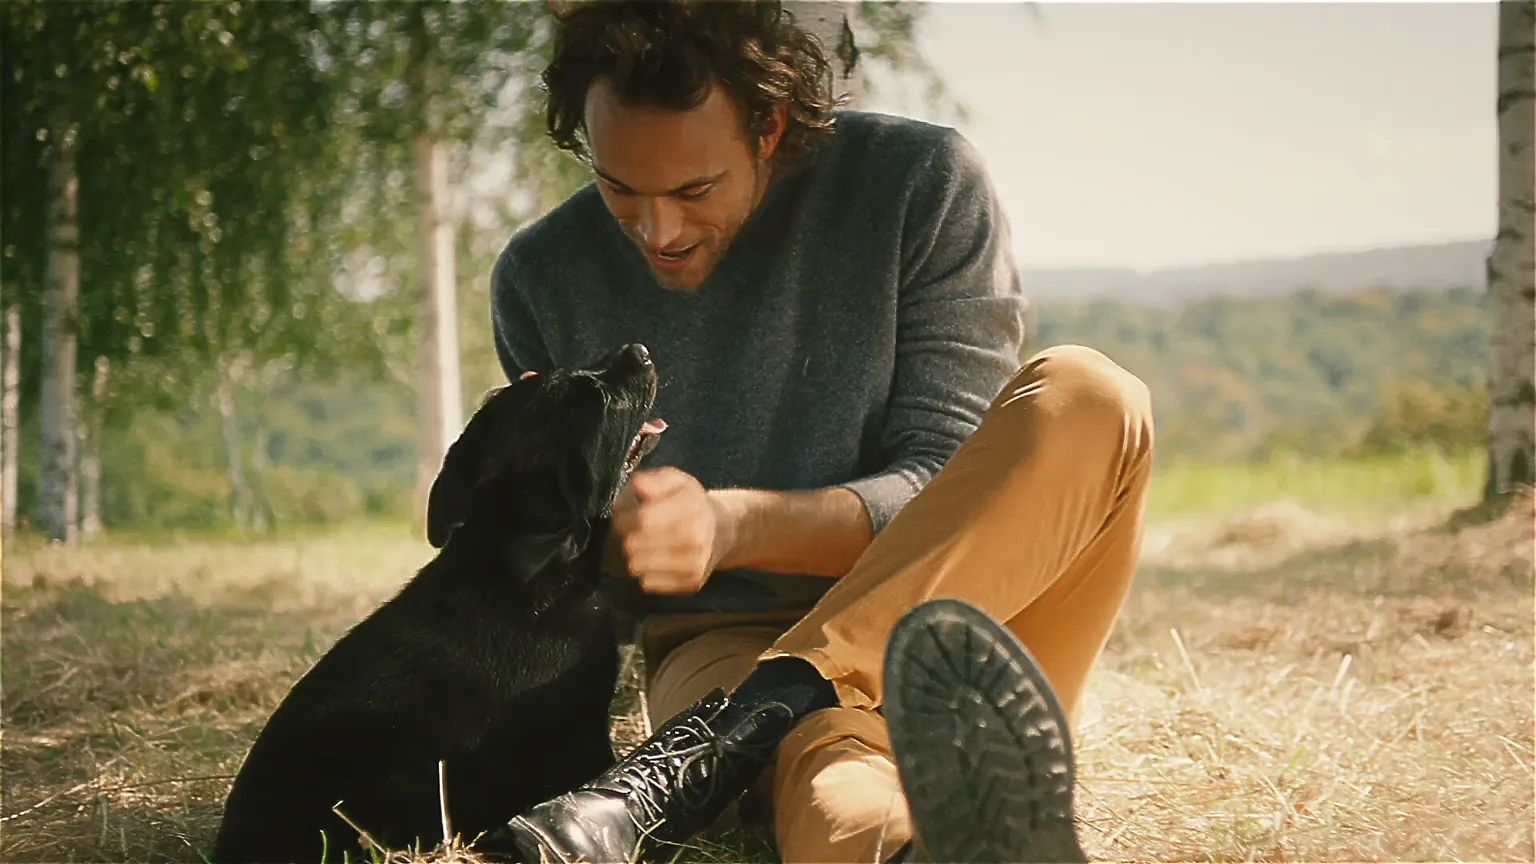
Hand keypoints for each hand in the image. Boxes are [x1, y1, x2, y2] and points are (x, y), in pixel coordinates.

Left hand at [608, 467, 734, 594]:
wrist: (719, 530)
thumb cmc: (689, 503)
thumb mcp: (675, 482)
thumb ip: (655, 481)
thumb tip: (639, 484)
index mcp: (691, 505)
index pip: (642, 520)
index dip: (627, 517)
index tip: (631, 515)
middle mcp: (696, 536)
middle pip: (634, 544)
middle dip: (629, 536)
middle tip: (639, 531)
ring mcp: (695, 562)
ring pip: (638, 566)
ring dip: (636, 556)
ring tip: (648, 545)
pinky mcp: (692, 582)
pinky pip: (648, 583)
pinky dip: (647, 572)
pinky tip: (658, 560)